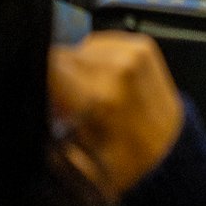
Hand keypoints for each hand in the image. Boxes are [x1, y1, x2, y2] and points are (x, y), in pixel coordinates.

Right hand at [50, 33, 184, 201]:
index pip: (48, 63)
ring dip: (77, 66)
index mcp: (99, 96)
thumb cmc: (125, 162)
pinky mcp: (141, 44)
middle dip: (57, 76)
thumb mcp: (79, 159)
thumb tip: (34, 100)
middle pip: (62, 53)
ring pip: (79, 46)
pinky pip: (99, 42)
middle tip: (66, 103)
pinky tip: (104, 81)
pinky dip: (95, 59)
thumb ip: (50, 128)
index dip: (38, 77)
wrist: (171, 153)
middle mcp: (118, 67)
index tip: (41, 94)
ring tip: (89, 93)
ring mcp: (132, 51)